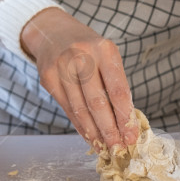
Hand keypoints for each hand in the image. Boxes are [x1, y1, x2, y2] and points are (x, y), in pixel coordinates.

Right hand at [21, 8, 137, 149]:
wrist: (54, 32)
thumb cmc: (89, 49)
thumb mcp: (107, 57)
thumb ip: (116, 86)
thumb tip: (126, 124)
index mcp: (105, 50)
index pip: (118, 90)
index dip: (125, 117)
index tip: (131, 136)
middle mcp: (82, 56)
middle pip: (97, 102)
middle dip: (109, 130)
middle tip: (118, 148)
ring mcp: (62, 66)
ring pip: (80, 109)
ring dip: (94, 133)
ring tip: (105, 147)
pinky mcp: (48, 77)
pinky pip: (67, 108)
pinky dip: (79, 125)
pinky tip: (89, 136)